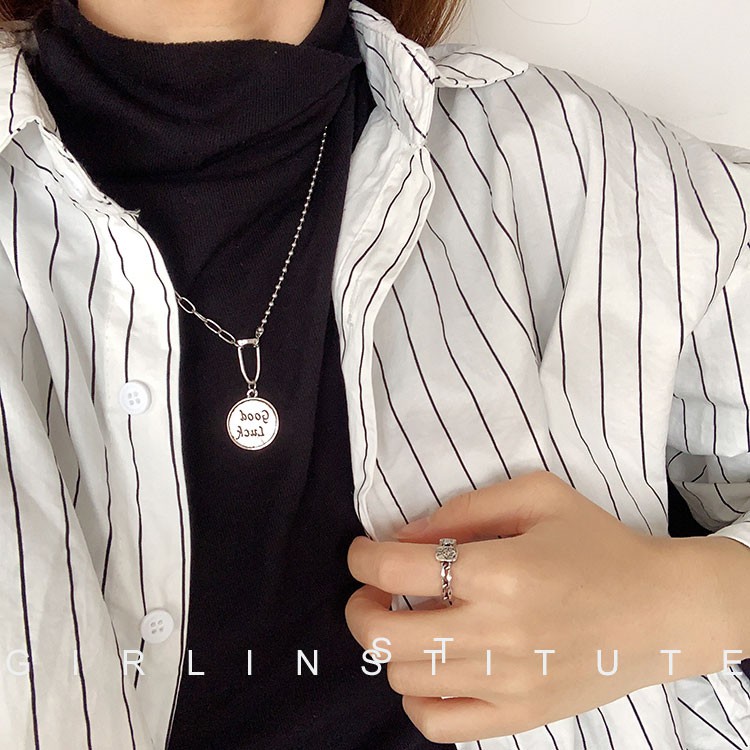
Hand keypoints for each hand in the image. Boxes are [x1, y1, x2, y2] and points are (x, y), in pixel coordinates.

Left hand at [345, 471, 735, 742]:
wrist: (664, 609)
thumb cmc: (598, 544)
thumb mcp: (536, 496)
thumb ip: (463, 510)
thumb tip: (402, 537)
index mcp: (501, 572)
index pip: (396, 569)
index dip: (362, 557)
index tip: (361, 552)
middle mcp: (496, 633)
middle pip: (383, 634)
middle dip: (358, 607)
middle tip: (370, 591)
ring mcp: (507, 684)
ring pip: (403, 677)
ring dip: (388, 645)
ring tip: (407, 621)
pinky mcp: (519, 717)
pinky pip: (437, 725)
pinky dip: (415, 697)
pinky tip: (428, 668)